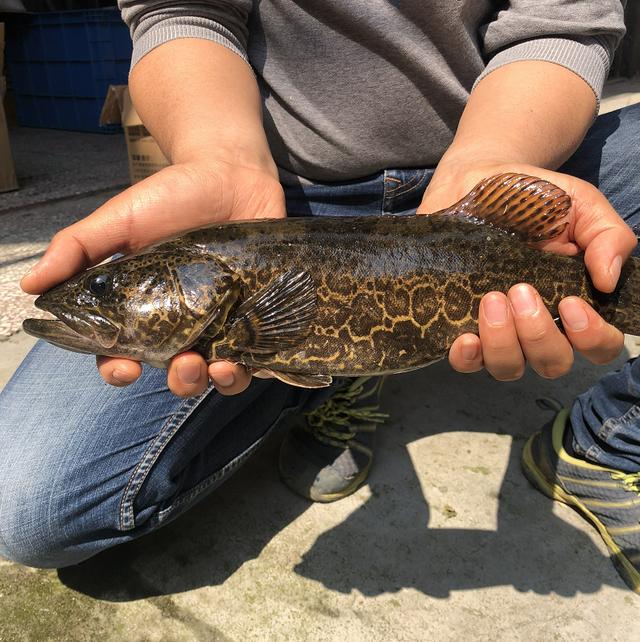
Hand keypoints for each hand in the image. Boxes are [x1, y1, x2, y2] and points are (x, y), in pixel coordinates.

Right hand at [22, 157, 285, 396]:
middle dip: (179, 380)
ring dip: (216, 381)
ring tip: (220, 366)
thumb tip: (30, 285)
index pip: (124, 352)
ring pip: (217, 373)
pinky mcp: (254, 314)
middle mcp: (182, 321)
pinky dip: (252, 366)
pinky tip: (247, 358)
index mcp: (143, 307)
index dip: (119, 369)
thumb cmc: (173, 196)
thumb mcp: (121, 219)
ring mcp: (221, 320)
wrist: (231, 172)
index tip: (125, 368)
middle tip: (184, 362)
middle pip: (175, 372)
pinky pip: (255, 355)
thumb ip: (79, 248)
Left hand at [418, 161, 637, 380]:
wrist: (476, 178)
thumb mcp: (581, 205)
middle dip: (539, 334)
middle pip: (551, 363)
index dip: (591, 338)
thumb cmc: (534, 196)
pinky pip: (465, 361)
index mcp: (572, 301)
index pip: (597, 346)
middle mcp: (535, 324)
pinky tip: (465, 338)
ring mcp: (496, 328)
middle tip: (521, 290)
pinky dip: (467, 357)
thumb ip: (608, 236)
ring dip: (503, 342)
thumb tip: (610, 282)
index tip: (571, 302)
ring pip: (507, 367)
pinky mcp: (457, 323)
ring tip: (491, 298)